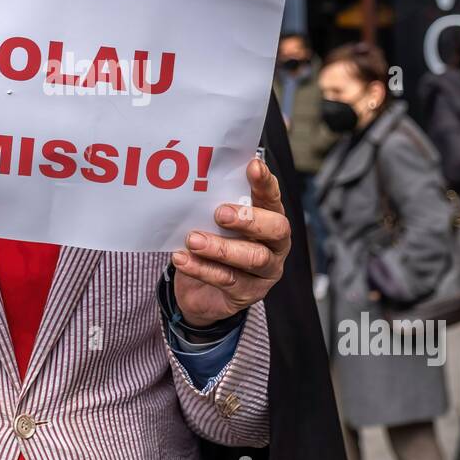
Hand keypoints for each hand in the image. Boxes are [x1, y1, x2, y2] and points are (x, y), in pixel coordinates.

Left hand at [171, 157, 290, 327]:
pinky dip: (202, 268)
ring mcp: (265, 272)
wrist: (201, 293)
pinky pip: (228, 280)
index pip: (272, 198)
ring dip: (221, 248)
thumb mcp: (213, 224)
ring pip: (253, 258)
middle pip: (276, 229)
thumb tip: (195, 179)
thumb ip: (214, 205)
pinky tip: (182, 259)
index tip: (253, 166)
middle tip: (220, 213)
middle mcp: (275, 245)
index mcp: (270, 219)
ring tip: (193, 240)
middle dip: (248, 219)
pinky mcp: (248, 294)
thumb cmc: (212, 245)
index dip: (265, 183)